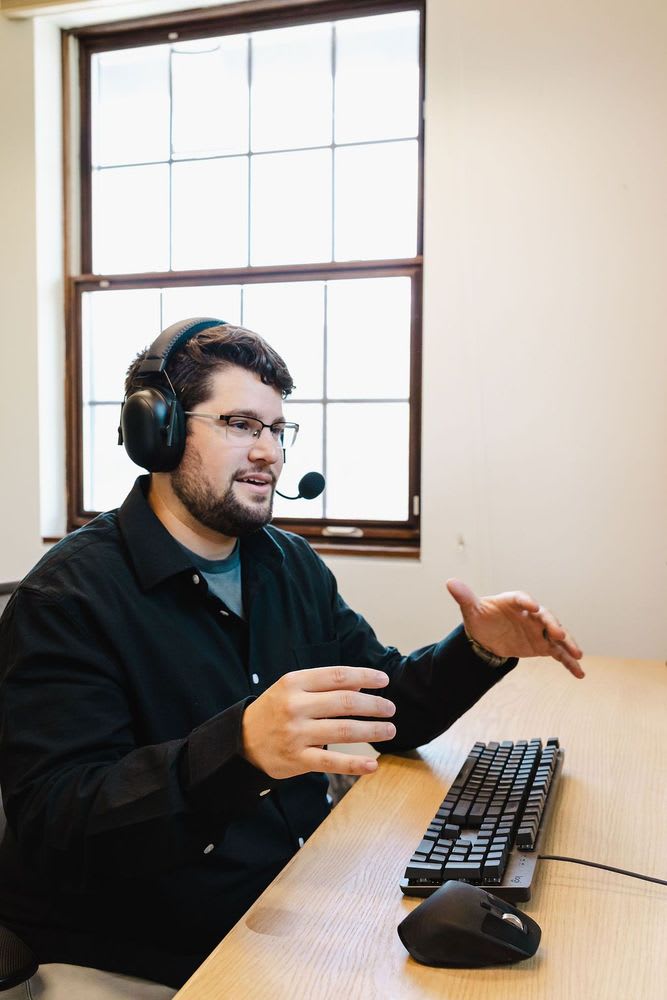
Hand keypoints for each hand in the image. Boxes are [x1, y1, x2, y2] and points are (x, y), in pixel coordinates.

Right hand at [241, 666, 396, 778]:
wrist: (241, 741)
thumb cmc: (274, 710)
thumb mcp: (292, 689)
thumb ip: (324, 685)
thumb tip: (361, 682)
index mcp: (294, 683)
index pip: (337, 676)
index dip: (364, 676)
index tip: (384, 680)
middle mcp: (295, 706)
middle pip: (344, 702)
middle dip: (374, 704)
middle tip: (391, 708)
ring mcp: (296, 734)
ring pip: (343, 730)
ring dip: (372, 730)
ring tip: (389, 730)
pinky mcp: (297, 759)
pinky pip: (332, 762)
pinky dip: (355, 764)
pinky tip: (373, 765)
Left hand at [446, 579, 584, 677]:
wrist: (487, 636)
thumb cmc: (481, 617)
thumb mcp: (471, 610)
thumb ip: (465, 597)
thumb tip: (450, 582)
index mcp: (513, 601)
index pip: (522, 599)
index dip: (527, 602)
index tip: (532, 607)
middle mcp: (530, 614)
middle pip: (545, 617)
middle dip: (553, 624)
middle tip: (558, 634)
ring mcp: (539, 630)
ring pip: (557, 635)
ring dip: (568, 643)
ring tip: (578, 655)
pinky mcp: (543, 645)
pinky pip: (558, 653)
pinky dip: (569, 662)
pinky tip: (579, 674)